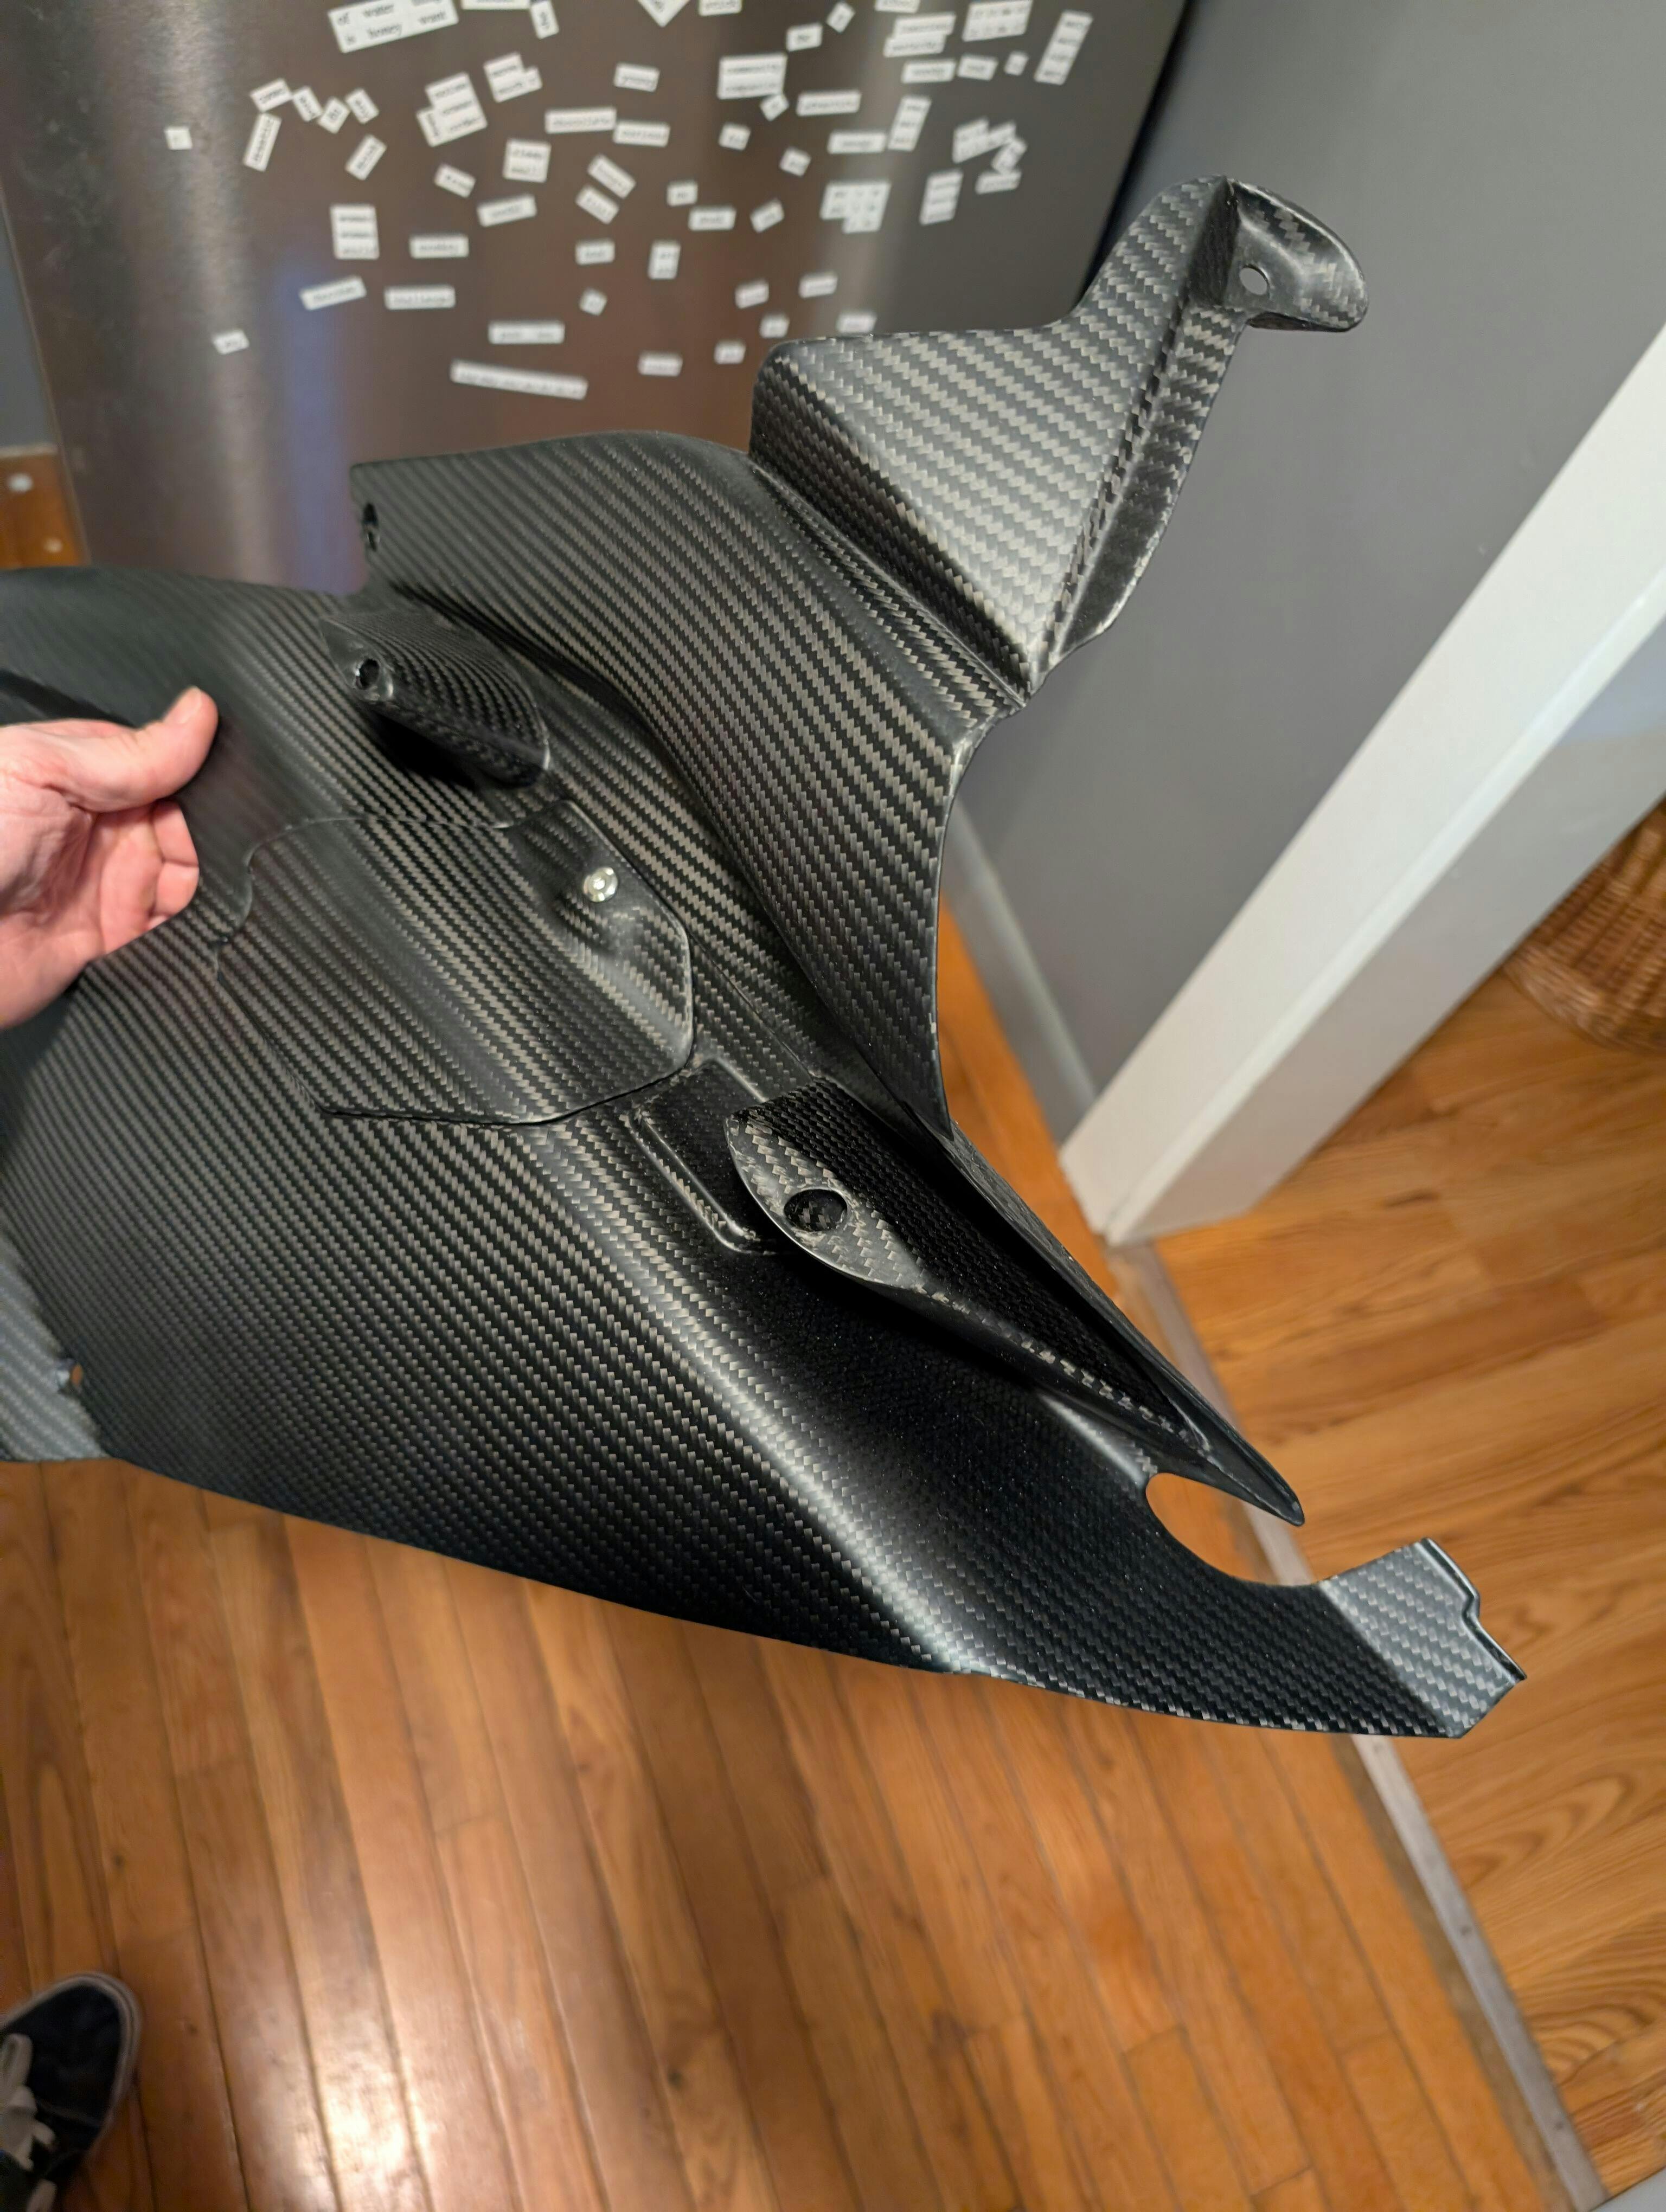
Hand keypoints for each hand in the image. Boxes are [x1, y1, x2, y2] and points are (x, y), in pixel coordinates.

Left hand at [0, 688, 218, 1027]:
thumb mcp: (41, 771)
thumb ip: (128, 752)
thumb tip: (199, 713)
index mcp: (75, 775)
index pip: (161, 765)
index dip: (186, 776)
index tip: (192, 788)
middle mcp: (93, 827)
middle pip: (181, 823)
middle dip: (190, 833)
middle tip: (160, 843)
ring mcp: (103, 883)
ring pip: (184, 877)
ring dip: (188, 881)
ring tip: (154, 889)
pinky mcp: (111, 938)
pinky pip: (170, 930)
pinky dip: (182, 926)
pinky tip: (161, 919)